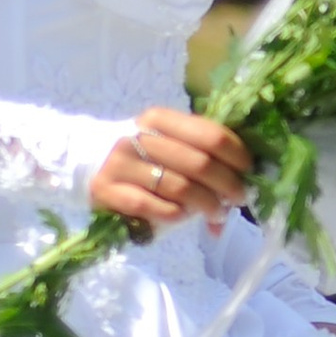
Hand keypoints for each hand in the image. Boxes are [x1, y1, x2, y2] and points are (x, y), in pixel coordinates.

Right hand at [90, 104, 254, 229]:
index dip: (238, 156)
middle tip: (238, 199)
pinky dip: (174, 214)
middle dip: (228, 185)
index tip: (249, 173)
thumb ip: (205, 159)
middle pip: (200, 163)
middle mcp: (138, 137)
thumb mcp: (171, 146)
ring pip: (179, 187)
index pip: (211, 135)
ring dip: (206, 205)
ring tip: (216, 213)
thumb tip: (245, 187)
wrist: (87, 162)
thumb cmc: (143, 158)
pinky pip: (153, 206)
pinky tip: (182, 217)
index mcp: (160, 119)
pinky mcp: (106, 191)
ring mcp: (120, 164)